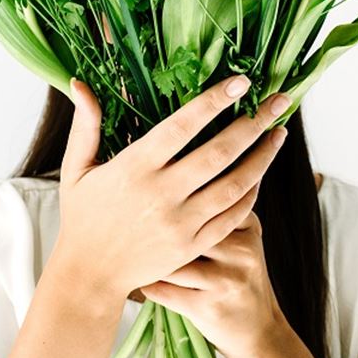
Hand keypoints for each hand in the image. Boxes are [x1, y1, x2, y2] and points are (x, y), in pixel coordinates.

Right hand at [48, 75, 290, 302]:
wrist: (90, 276)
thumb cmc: (83, 216)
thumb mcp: (77, 169)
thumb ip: (85, 125)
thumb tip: (78, 83)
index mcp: (134, 167)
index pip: (182, 126)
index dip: (214, 101)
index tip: (242, 82)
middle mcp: (161, 194)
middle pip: (219, 152)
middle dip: (254, 123)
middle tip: (280, 100)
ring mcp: (181, 223)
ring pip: (234, 184)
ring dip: (262, 156)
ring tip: (279, 133)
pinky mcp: (193, 245)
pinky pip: (233, 215)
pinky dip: (251, 192)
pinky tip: (261, 172)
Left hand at [139, 211, 289, 357]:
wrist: (258, 332)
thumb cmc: (238, 277)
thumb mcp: (244, 239)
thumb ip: (222, 209)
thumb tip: (179, 177)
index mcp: (247, 226)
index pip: (203, 200)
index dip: (173, 203)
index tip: (150, 204)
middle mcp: (241, 249)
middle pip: (184, 227)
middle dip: (155, 230)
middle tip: (132, 228)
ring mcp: (226, 279)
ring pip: (171, 259)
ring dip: (149, 261)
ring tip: (138, 258)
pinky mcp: (209, 307)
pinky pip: (164, 290)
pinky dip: (150, 285)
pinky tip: (146, 282)